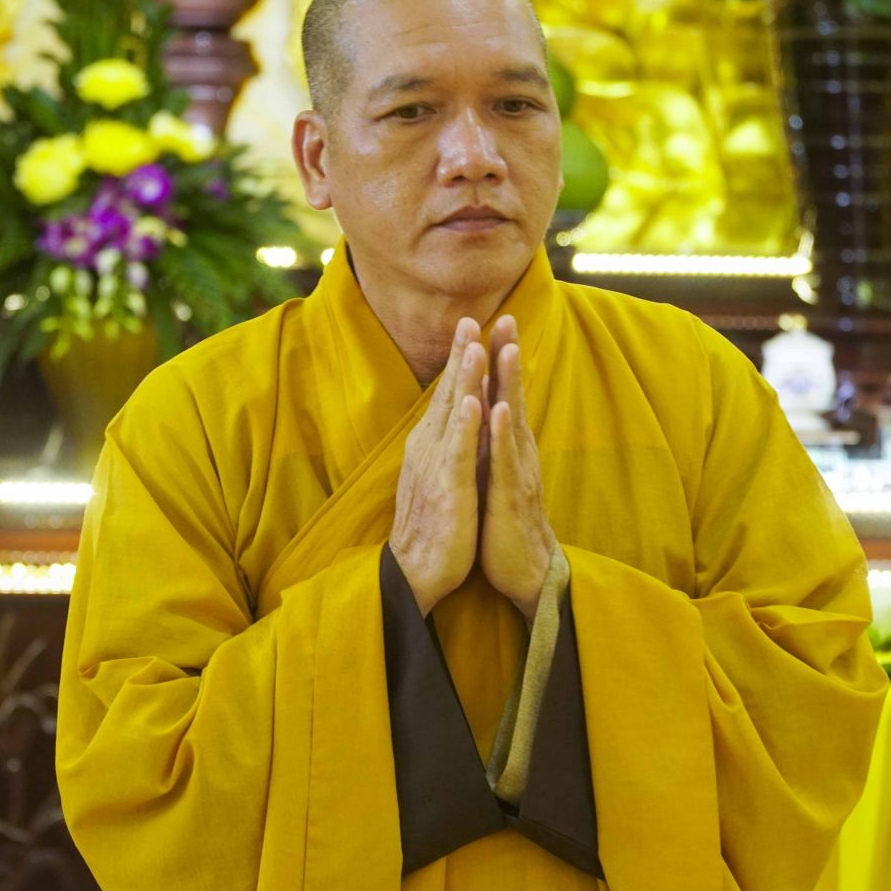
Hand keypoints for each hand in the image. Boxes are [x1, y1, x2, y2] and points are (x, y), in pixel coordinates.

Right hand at [390, 317, 484, 615]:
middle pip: (447, 394)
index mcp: (431, 446)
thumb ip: (448, 445)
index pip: (447, 395)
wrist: (415, 573)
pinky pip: (459, 453)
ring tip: (474, 346)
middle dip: (460, 355)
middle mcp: (429, 449)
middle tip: (469, 317)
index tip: (470, 326)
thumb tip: (458, 419)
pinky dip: (466, 426)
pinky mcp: (448, 490)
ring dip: (464, 379)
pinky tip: (475, 403)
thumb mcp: (440, 475)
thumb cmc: (432, 526)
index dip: (458, 360)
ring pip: (453, 415)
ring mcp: (437, 467)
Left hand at [480, 315, 556, 621]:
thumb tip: (488, 412)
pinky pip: (503, 461)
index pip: (504, 393)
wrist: (527, 572)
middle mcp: (518, 452)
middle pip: (512, 395)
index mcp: (510, 447)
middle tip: (507, 315)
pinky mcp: (509, 497)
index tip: (497, 319)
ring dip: (510, 384)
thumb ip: (495, 443)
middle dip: (509, 356)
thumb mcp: (498, 474)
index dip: (500, 358)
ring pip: (512, 420)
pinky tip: (498, 410)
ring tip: (507, 348)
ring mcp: (516, 472)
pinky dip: (501, 434)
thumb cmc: (508, 522)